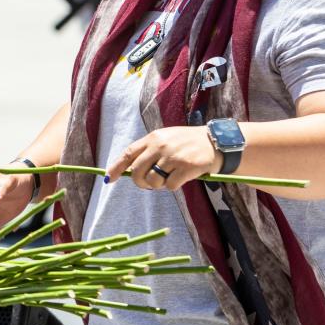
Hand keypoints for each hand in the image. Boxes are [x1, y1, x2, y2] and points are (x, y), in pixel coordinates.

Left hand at [105, 126, 220, 190]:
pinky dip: (173, 186)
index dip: (116, 167)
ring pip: (153, 181)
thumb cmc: (187, 143)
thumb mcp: (166, 140)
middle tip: (149, 184)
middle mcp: (160, 146)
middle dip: (140, 182)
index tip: (109, 179)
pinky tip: (182, 177)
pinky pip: (170, 186)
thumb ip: (149, 152)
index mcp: (153, 138)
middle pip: (137, 171)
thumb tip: (129, 171)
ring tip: (169, 177)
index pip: (129, 153)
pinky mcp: (185, 167)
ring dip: (158, 185)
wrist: (215, 142)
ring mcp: (173, 156)